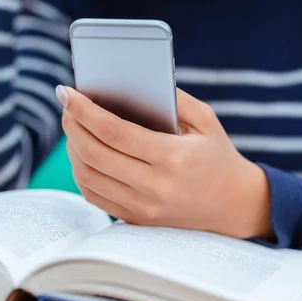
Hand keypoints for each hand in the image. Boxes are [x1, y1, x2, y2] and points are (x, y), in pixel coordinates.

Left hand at [57, 85, 272, 238]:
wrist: (235, 206)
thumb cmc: (218, 156)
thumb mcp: (205, 120)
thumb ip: (172, 97)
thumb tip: (130, 81)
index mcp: (173, 158)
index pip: (114, 132)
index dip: (85, 110)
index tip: (67, 93)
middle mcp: (155, 187)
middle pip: (93, 154)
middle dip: (72, 125)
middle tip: (67, 106)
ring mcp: (143, 208)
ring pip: (87, 177)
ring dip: (72, 148)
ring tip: (73, 127)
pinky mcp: (136, 220)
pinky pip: (94, 196)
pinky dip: (81, 172)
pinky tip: (83, 153)